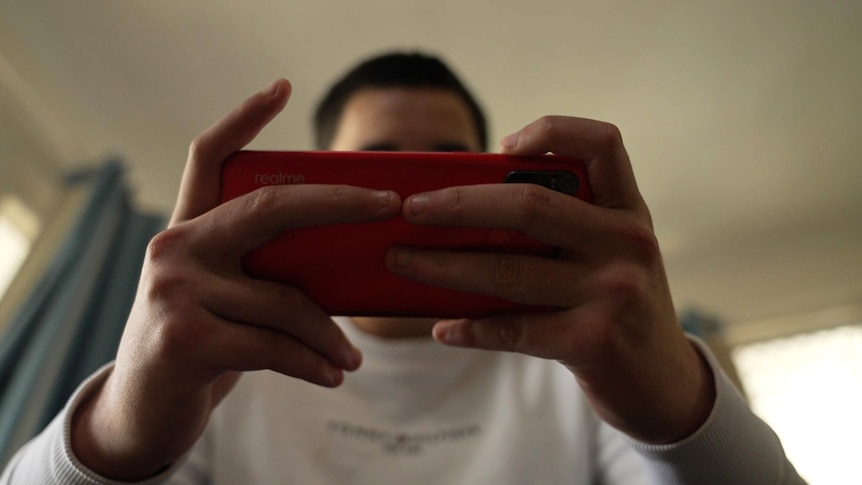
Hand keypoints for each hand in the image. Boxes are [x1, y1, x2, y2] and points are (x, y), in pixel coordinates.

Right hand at [70, 79, 400, 479]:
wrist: (142, 412)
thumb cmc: (201, 346)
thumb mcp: (225, 300)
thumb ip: (263, 271)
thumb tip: (350, 262)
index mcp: (188, 229)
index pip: (209, 156)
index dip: (243, 118)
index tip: (281, 87)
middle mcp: (175, 247)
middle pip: (270, 207)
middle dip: (339, 203)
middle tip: (390, 208)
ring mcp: (175, 289)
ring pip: (285, 300)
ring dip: (329, 334)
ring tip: (351, 357)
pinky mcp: (184, 337)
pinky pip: (275, 345)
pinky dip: (313, 363)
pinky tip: (333, 375)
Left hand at [385, 116, 713, 443]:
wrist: (662, 381)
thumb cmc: (618, 304)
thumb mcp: (609, 253)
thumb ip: (564, 225)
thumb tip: (464, 207)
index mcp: (628, 210)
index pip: (602, 144)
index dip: (552, 131)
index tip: (502, 146)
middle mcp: (626, 242)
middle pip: (529, 205)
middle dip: (458, 204)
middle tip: (411, 209)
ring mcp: (614, 292)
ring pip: (508, 270)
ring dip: (443, 266)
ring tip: (401, 260)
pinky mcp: (594, 341)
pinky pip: (513, 329)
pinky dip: (470, 328)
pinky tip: (442, 327)